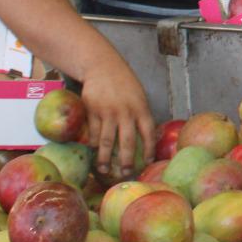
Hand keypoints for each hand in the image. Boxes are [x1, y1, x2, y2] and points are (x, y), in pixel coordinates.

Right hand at [81, 56, 154, 178]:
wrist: (103, 67)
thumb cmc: (124, 84)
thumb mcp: (139, 96)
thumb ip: (141, 115)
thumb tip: (146, 138)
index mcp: (141, 108)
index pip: (148, 133)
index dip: (149, 149)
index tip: (147, 163)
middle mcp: (125, 112)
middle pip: (127, 141)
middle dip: (126, 160)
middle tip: (125, 174)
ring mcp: (108, 112)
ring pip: (106, 141)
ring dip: (104, 158)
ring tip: (103, 170)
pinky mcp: (92, 111)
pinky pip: (93, 133)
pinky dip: (93, 144)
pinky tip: (93, 152)